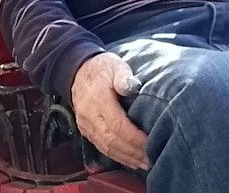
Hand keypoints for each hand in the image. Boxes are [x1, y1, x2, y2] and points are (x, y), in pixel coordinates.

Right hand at [71, 52, 149, 170]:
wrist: (77, 70)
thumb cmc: (101, 68)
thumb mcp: (114, 65)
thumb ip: (123, 75)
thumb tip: (131, 86)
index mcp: (98, 99)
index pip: (116, 124)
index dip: (133, 137)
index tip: (150, 142)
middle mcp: (89, 116)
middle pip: (111, 140)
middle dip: (132, 151)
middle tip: (151, 158)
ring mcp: (86, 125)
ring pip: (106, 147)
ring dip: (126, 157)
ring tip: (144, 164)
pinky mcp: (86, 130)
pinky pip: (101, 147)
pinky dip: (117, 156)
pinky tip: (130, 160)